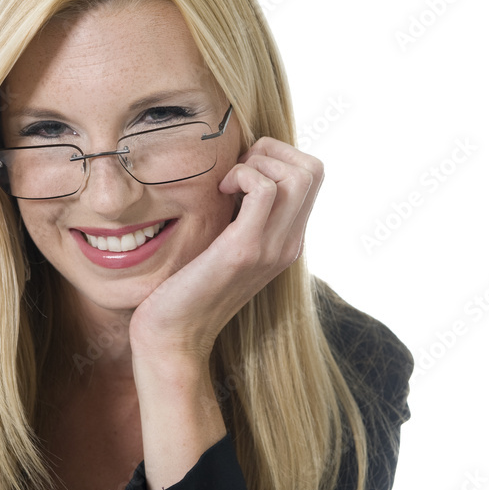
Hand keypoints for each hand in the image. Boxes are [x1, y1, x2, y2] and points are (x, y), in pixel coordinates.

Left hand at [128, 137, 324, 368]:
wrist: (174, 337)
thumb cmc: (188, 286)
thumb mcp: (225, 244)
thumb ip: (241, 216)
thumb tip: (235, 175)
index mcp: (288, 240)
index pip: (313, 176)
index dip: (277, 157)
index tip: (240, 172)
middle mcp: (289, 244)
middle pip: (314, 170)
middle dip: (272, 152)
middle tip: (235, 172)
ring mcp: (272, 248)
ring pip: (300, 175)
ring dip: (257, 163)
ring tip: (227, 183)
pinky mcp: (245, 249)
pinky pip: (264, 189)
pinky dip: (242, 175)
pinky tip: (219, 191)